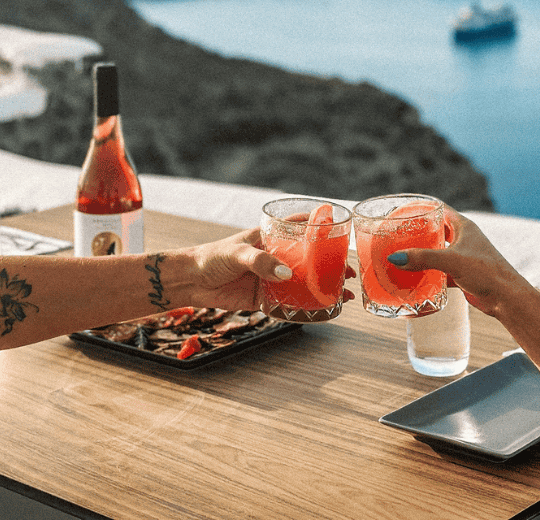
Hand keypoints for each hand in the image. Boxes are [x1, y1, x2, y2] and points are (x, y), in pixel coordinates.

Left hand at [187, 228, 355, 312]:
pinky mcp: (264, 297)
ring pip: (303, 282)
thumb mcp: (236, 253)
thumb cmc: (211, 257)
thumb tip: (286, 273)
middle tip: (349, 272)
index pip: (300, 227)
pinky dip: (304, 307)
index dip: (321, 228)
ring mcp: (271, 277)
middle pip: (308, 259)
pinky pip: (289, 302)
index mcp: (269, 238)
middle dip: (329, 264)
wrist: (190, 281)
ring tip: (343, 295)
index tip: (341, 232)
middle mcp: (275, 257)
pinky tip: (320, 312)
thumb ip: (260, 262)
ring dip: (322, 288)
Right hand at [386, 206, 526, 315]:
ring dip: (423, 253)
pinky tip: (416, 277)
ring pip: (438, 250)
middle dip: (418, 232)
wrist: (507, 298)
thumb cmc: (487, 272)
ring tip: (403, 254)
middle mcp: (463, 238)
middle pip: (436, 230)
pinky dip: (429, 273)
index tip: (402, 210)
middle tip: (398, 234)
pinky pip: (440, 270)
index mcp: (463, 226)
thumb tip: (396, 258)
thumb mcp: (452, 261)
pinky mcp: (462, 274)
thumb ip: (424, 258)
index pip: (439, 209)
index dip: (421, 208)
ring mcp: (463, 256)